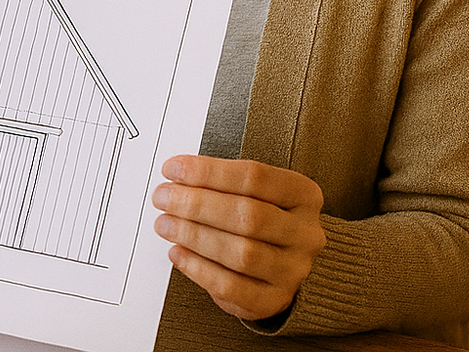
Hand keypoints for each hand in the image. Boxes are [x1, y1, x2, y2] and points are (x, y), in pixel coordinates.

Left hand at [152, 154, 324, 320]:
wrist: (278, 262)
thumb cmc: (258, 217)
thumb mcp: (251, 191)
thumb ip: (220, 182)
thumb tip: (176, 176)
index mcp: (303, 196)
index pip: (255, 177)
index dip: (208, 172)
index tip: (173, 170)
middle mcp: (304, 234)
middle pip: (248, 216)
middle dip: (197, 205)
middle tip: (163, 198)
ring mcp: (293, 269)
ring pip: (242, 253)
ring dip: (194, 236)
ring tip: (165, 224)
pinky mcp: (273, 299)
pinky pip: (232, 287)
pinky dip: (198, 269)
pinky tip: (177, 252)